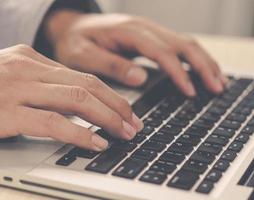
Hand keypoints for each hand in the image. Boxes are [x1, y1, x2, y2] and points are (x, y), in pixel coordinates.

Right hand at [0, 45, 142, 150]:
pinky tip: (96, 142)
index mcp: (30, 59)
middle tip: (134, 122)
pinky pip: (53, 122)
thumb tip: (67, 99)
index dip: (109, 93)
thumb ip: (37, 82)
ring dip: (107, 118)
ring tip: (124, 133)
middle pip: (87, 85)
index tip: (124, 109)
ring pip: (76, 100)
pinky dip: (80, 134)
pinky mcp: (6, 112)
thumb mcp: (6, 73)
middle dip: (117, 105)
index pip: (81, 75)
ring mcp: (18, 89)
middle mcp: (28, 69)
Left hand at [45, 11, 227, 95]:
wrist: (70, 27)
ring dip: (203, 61)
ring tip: (218, 82)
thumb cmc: (74, 42)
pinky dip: (193, 59)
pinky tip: (201, 71)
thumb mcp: (83, 55)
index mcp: (127, 31)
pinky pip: (177, 45)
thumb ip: (110, 65)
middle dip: (202, 66)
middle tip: (216, 88)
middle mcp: (142, 27)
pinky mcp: (148, 37)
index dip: (178, 71)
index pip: (161, 51)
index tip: (189, 91)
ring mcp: (147, 30)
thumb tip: (141, 78)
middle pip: (181, 43)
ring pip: (184, 42)